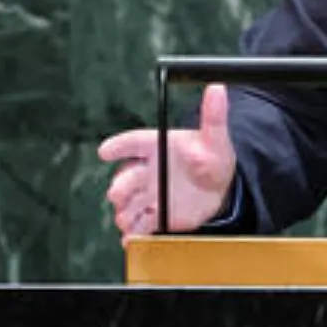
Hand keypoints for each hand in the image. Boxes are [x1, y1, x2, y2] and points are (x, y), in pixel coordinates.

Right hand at [98, 83, 237, 240]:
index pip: (133, 143)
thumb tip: (217, 88)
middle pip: (124, 178)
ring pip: (127, 205)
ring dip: (124, 212)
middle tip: (119, 194)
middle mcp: (147, 171)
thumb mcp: (215, 138)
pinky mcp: (155, 215)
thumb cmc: (213, 159)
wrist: (221, 191)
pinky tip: (131, 238)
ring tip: (127, 219)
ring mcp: (148, 194)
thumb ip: (213, 116)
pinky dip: (133, 233)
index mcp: (156, 146)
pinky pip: (139, 225)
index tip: (105, 151)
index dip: (118, 147)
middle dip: (120, 187)